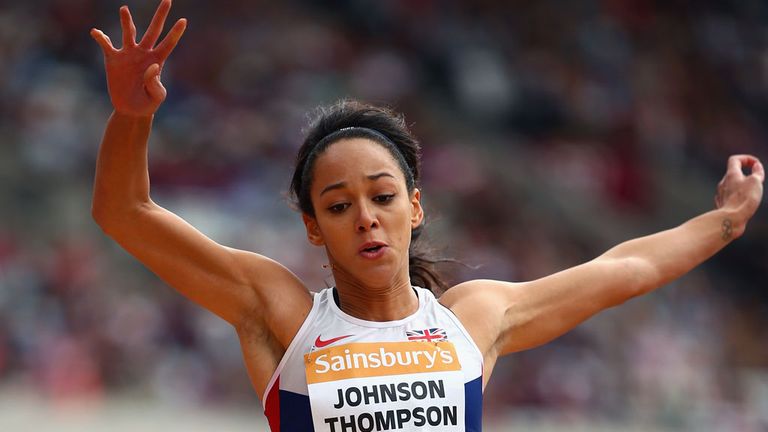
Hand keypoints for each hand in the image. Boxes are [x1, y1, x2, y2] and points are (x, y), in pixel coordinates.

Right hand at [91, 0, 186, 116]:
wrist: (131, 109)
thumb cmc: (148, 102)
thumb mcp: (158, 96)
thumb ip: (156, 83)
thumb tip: (151, 66)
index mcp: (157, 60)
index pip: (168, 44)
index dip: (176, 33)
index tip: (184, 21)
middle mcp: (144, 53)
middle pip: (153, 30)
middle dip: (160, 16)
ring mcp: (128, 54)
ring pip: (129, 33)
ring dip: (127, 21)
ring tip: (125, 9)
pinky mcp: (113, 59)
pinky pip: (106, 45)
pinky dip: (101, 38)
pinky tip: (96, 32)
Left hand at [714, 154, 763, 237]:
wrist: (731, 219)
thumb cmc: (744, 199)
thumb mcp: (756, 182)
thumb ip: (757, 172)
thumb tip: (756, 166)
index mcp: (731, 175)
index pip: (735, 160)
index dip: (746, 158)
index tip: (755, 164)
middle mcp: (723, 183)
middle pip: (734, 174)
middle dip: (746, 175)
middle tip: (757, 182)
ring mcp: (721, 194)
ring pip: (732, 187)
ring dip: (742, 187)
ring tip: (752, 195)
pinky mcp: (722, 205)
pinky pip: (729, 197)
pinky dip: (737, 197)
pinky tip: (743, 204)